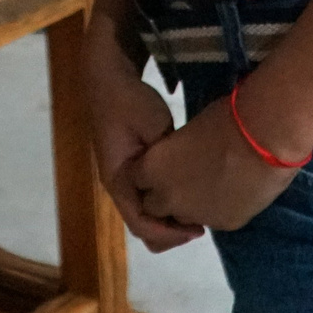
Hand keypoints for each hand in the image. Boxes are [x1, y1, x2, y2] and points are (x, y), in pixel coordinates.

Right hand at [84, 49, 204, 250]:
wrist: (110, 79)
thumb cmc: (130, 103)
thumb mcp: (154, 128)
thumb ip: (168, 159)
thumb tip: (189, 182)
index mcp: (118, 181)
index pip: (141, 224)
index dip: (170, 234)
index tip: (199, 229)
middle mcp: (119, 186)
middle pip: (142, 226)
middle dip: (170, 233)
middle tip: (202, 225)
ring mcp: (124, 179)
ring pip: (145, 214)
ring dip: (169, 219)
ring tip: (198, 212)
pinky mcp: (133, 169)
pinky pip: (148, 198)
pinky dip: (167, 203)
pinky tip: (188, 194)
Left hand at [125, 96, 300, 233]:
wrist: (265, 138)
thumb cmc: (225, 119)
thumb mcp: (189, 130)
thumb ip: (176, 150)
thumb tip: (183, 153)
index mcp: (153, 169)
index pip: (136, 180)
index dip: (149, 172)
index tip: (163, 163)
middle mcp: (169, 198)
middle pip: (155, 207)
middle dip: (165, 195)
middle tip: (185, 177)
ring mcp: (196, 215)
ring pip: (184, 218)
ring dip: (191, 205)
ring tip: (212, 183)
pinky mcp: (224, 224)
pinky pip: (214, 220)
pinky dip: (219, 208)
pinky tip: (233, 189)